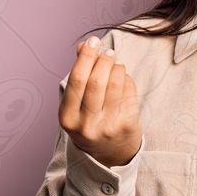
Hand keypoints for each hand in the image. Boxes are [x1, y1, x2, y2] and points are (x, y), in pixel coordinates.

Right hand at [59, 35, 142, 166]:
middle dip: (103, 60)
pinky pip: (129, 93)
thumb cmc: (90, 121)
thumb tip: (83, 45)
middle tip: (109, 51)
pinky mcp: (128, 126)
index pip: (76, 80)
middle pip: (96, 81)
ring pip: (115, 85)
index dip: (85, 57)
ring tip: (117, 63)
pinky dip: (127, 80)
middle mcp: (86, 125)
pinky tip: (123, 78)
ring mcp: (108, 127)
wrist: (110, 154)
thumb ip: (79, 74)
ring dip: (117, 67)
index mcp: (68, 117)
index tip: (92, 41)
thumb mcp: (77, 103)